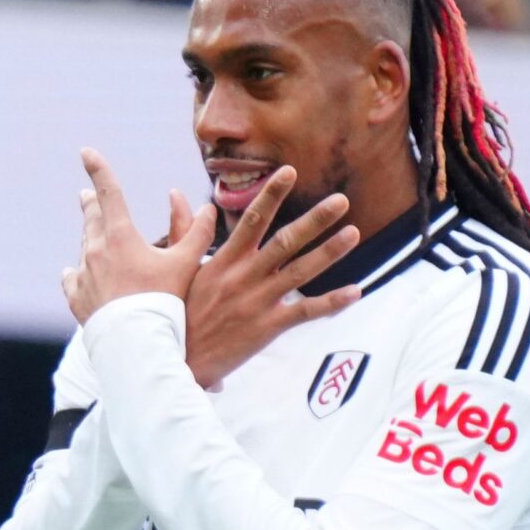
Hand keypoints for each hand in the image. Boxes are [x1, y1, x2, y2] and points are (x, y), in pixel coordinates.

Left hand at [62, 148, 214, 323]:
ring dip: (90, 236)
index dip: (98, 169)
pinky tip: (75, 272)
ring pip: (84, 247)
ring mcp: (82, 275)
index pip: (109, 192)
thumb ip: (198, 232)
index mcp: (119, 236)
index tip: (86, 152)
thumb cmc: (164, 301)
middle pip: (92, 218)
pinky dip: (77, 272)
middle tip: (87, 194)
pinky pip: (72, 278)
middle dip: (92, 203)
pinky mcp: (75, 297)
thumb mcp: (187, 263)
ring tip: (92, 231)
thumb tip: (209, 207)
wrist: (135, 342)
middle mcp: (94, 251)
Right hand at [181, 166, 359, 386]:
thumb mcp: (176, 267)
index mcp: (223, 260)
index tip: (289, 171)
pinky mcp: (266, 328)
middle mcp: (243, 277)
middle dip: (315, 220)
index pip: (251, 221)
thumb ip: (184, 230)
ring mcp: (257, 302)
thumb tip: (178, 195)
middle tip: (341, 200)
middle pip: (285, 242)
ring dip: (329, 252)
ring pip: (300, 272)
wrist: (174, 358)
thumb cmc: (175, 311)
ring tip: (353, 233)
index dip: (271, 195)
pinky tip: (355, 291)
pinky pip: (304, 312)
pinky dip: (331, 302)